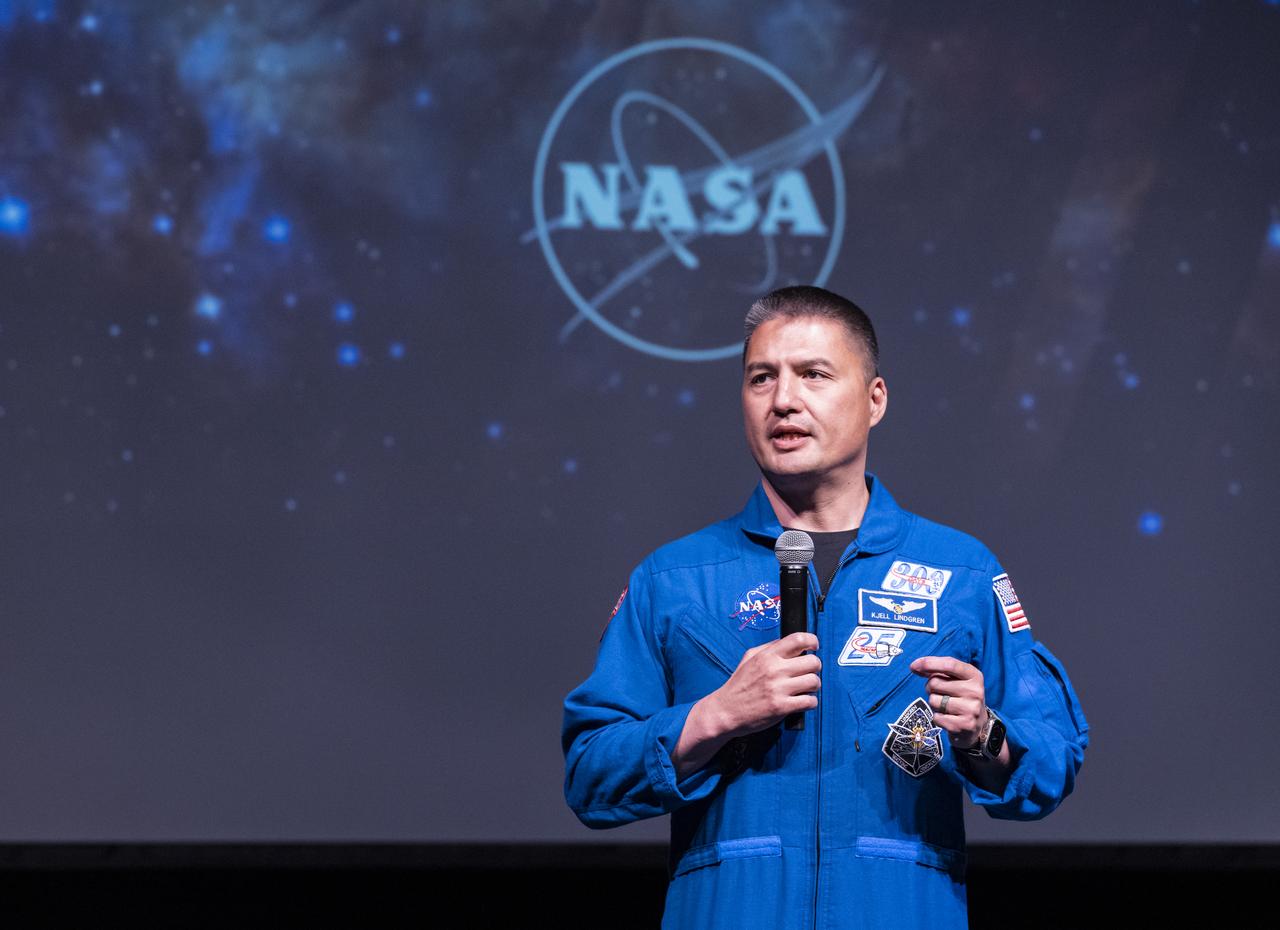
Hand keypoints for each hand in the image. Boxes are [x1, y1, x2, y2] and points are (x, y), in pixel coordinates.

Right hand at [703, 632, 820, 738]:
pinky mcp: (782, 707)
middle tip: (808, 672)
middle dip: (815, 667)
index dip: (812, 641)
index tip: (814, 647)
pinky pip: (810, 702)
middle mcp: (774, 670)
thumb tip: (791, 643)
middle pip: (813, 662)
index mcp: (767, 656)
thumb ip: (769, 648)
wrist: (726, 711)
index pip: (798, 640)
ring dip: (813, 686)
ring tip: (805, 688)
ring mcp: (778, 689)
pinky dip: (810, 702)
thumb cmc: (738, 685)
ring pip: (814, 682)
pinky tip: (802, 701)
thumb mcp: (749, 658)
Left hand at [909, 655, 986, 748]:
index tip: (913, 666)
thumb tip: (915, 666)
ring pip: (933, 700)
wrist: (978, 725)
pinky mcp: (965, 725)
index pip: (950, 664)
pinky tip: (949, 717)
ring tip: (946, 706)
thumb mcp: (956, 679)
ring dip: (934, 704)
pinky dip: (938, 717)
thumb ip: (937, 670)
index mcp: (974, 675)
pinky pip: (936, 717)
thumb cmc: (960, 696)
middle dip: (931, 688)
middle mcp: (975, 691)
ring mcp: (971, 709)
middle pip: (935, 683)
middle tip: (941, 693)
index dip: (929, 663)